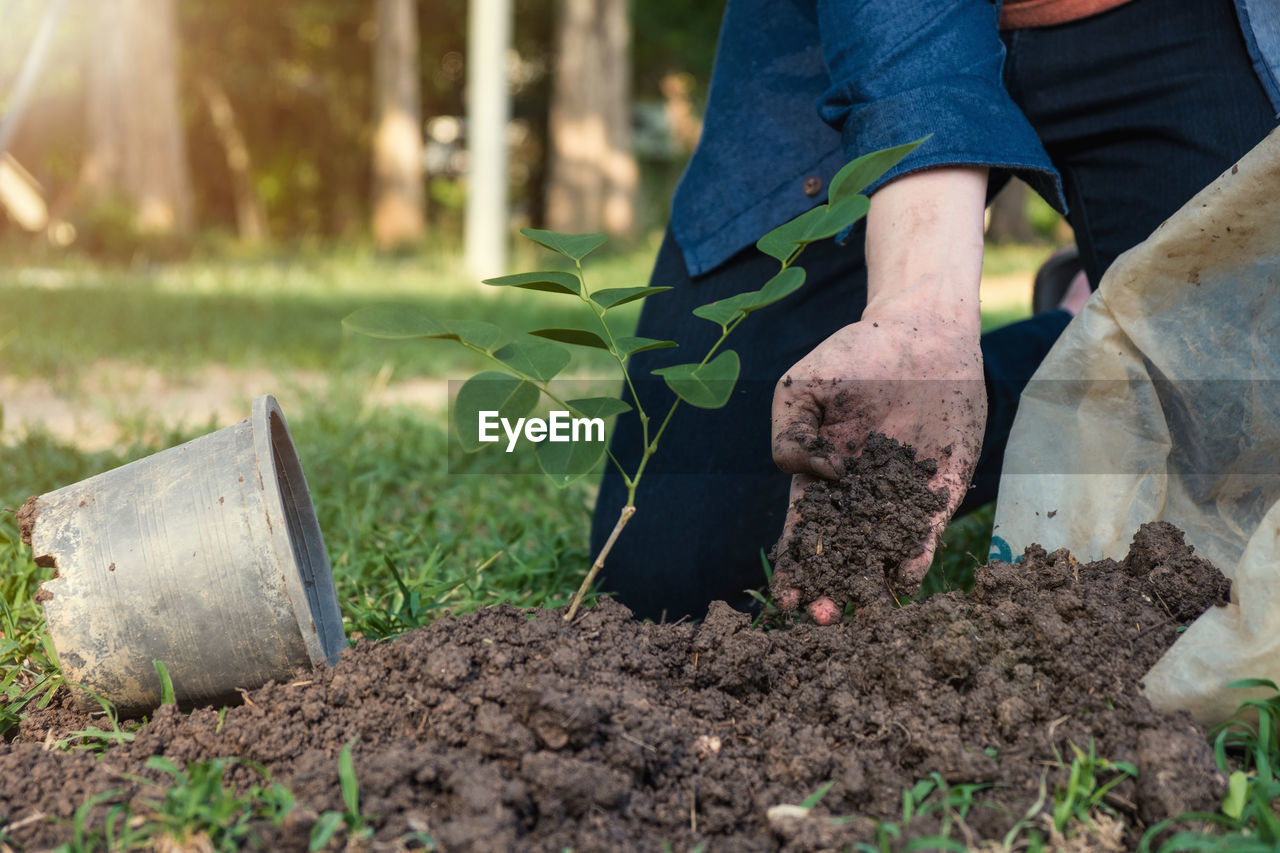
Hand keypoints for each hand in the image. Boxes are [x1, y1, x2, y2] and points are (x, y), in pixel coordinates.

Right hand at [770, 308, 985, 621]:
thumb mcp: (802, 389)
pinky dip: (916, 552)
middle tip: (821, 616)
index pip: (805, 533)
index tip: (787, 596)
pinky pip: (926, 528)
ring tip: (858, 610)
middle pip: (843, 554)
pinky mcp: (941, 488)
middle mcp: (861, 494)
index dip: (796, 566)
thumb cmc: (856, 355)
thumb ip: (792, 436)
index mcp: (822, 477)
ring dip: (871, 583)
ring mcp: (901, 494)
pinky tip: (904, 574)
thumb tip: (823, 479)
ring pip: (883, 551)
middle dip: (830, 588)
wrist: (920, 332)